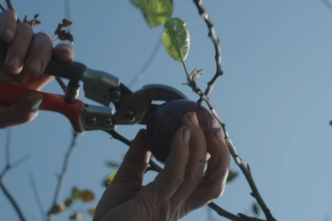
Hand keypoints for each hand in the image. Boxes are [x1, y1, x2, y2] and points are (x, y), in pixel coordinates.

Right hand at [0, 9, 73, 127]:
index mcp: (35, 75)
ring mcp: (10, 41)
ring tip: (9, 65)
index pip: (60, 60)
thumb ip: (21, 114)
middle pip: (46, 43)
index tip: (65, 58)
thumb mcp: (1, 118)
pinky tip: (4, 38)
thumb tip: (38, 99)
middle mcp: (27, 55)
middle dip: (43, 55)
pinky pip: (8, 17)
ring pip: (28, 31)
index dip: (66, 56)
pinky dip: (9, 24)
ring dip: (22, 48)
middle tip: (30, 70)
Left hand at [93, 112, 229, 220]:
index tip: (213, 134)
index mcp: (176, 202)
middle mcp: (178, 205)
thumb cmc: (112, 215)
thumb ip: (137, 157)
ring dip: (198, 143)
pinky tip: (181, 134)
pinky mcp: (153, 203)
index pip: (209, 182)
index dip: (217, 158)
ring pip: (195, 174)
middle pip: (212, 180)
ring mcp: (168, 205)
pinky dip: (180, 153)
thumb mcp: (127, 180)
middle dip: (218, 151)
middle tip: (212, 124)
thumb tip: (144, 133)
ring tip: (191, 120)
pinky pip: (173, 176)